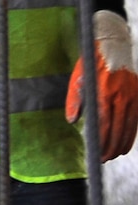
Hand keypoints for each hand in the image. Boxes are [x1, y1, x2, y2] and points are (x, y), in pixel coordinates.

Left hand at [67, 11, 137, 160]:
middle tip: (104, 159)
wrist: (113, 45)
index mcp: (104, 92)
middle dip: (110, 146)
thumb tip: (73, 121)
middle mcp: (120, 95)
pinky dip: (132, 132)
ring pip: (129, 125)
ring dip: (122, 143)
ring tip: (114, 155)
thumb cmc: (91, 63)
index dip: (101, 141)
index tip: (96, 153)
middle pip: (117, 128)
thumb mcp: (77, 79)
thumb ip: (75, 101)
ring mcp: (132, 95)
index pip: (103, 123)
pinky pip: (136, 118)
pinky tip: (126, 143)